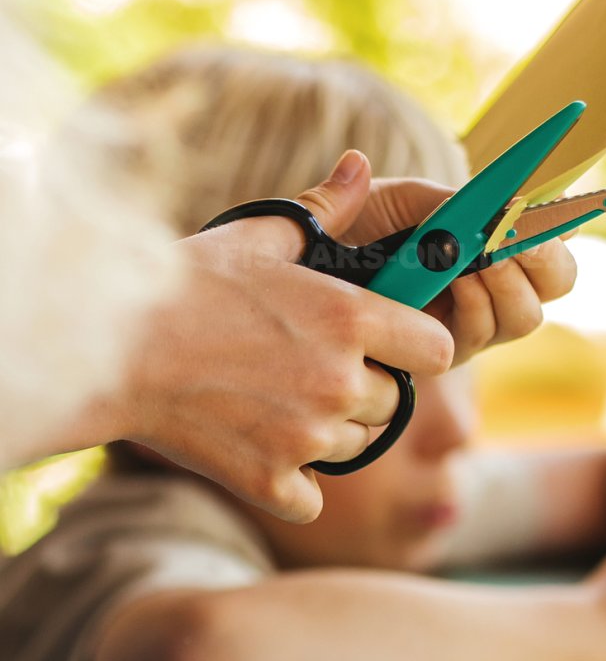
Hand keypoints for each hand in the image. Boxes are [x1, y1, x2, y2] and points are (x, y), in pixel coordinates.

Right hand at [115, 150, 452, 522]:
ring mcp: (307, 437)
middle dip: (367, 386)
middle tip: (316, 366)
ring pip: (357, 445)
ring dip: (332, 428)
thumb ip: (325, 207)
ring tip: (281, 398)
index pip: (440, 350)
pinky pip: (312, 495)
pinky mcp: (269, 479)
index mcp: (351, 317)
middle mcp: (340, 381)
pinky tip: (261, 442)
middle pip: (394, 401)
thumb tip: (359, 164)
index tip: (393, 341)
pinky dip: (294, 478)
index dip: (420, 346)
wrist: (110, 345)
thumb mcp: (261, 235)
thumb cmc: (189, 282)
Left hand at [343, 176, 576, 365]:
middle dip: (544, 257)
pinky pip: (482, 332)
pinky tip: (456, 277)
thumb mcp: (410, 200)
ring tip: (479, 252)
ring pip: (525, 314)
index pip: (552, 241)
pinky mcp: (445, 352)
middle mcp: (495, 287)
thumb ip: (456, 203)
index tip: (550, 211)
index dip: (562, 227)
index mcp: (497, 244)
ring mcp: (474, 323)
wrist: (314, 256)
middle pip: (557, 283)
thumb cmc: (365, 223)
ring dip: (507, 277)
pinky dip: (476, 301)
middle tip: (516, 234)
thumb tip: (501, 202)